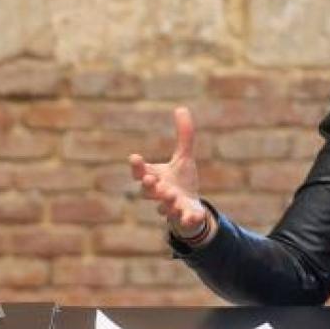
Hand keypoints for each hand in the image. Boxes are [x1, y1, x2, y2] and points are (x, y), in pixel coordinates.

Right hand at [129, 107, 208, 237]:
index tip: (135, 157)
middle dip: (149, 186)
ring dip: (166, 201)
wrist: (190, 209)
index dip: (137, 166)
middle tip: (151, 179)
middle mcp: (159, 195)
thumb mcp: (184, 157)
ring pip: (165, 207)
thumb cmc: (181, 182)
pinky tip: (194, 216)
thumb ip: (183, 136)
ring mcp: (171, 208)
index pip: (140, 173)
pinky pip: (185, 221)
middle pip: (148, 192)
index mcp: (155, 179)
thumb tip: (181, 108)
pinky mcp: (185, 218)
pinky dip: (188, 219)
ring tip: (171, 194)